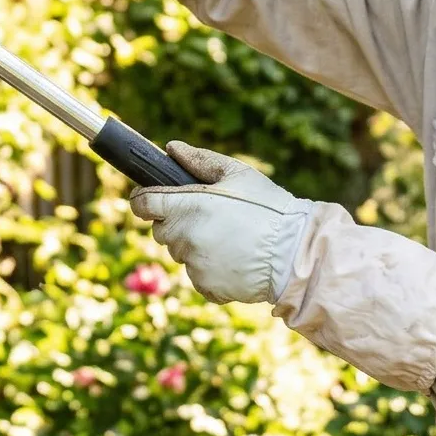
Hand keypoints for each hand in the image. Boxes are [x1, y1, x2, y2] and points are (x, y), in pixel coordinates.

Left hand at [129, 143, 311, 305]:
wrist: (295, 252)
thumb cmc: (268, 207)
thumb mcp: (238, 174)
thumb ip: (199, 159)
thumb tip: (171, 148)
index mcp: (185, 206)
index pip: (141, 204)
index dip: (144, 200)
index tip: (152, 200)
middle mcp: (183, 237)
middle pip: (161, 230)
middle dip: (176, 223)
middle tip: (209, 218)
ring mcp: (193, 265)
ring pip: (181, 254)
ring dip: (194, 247)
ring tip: (229, 239)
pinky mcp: (205, 286)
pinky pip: (198, 276)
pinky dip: (210, 270)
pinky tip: (234, 259)